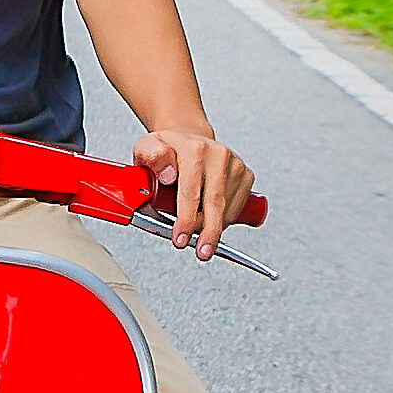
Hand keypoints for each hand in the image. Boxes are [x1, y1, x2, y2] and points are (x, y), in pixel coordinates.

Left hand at [130, 123, 252, 255]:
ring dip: (211, 227)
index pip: (191, 191)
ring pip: (226, 209)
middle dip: (208, 232)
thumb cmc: (165, 151)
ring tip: (196, 230)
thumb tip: (168, 175)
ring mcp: (235, 164)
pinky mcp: (246, 174)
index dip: (186, 218)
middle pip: (215, 202)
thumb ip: (151, 157)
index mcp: (193, 148)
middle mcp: (218, 154)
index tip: (180, 238)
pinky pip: (237, 208)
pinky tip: (209, 218)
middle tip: (201, 251)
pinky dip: (223, 220)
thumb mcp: (146, 149)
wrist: (186, 140)